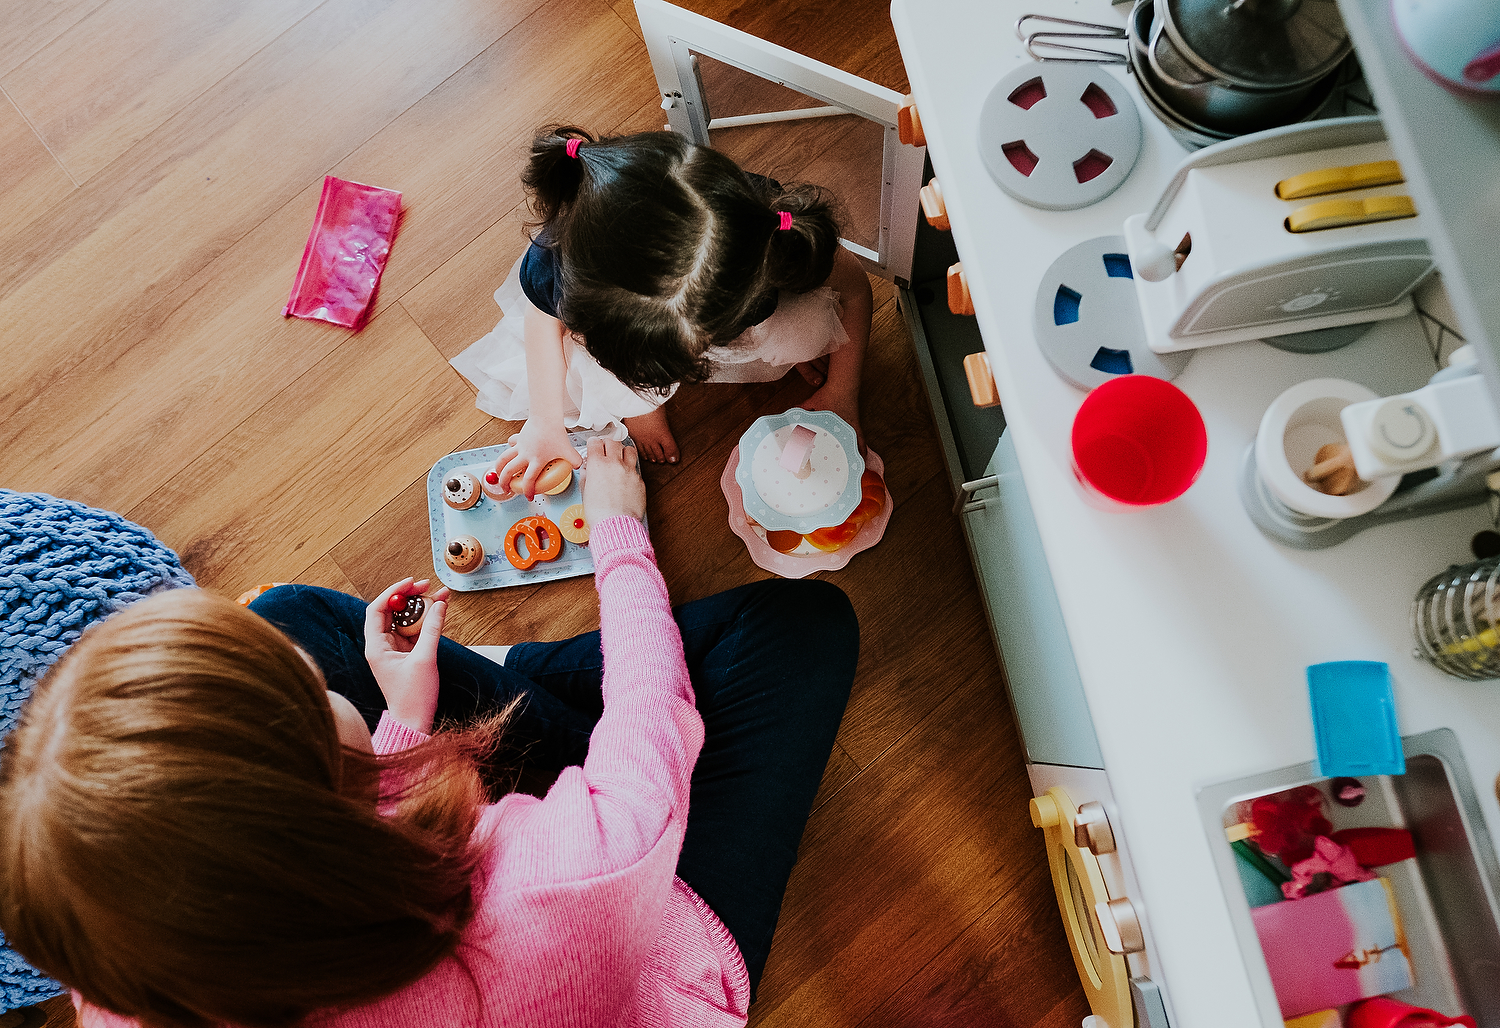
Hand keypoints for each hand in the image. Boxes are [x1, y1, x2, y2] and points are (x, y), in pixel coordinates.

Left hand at [363, 578, 448, 734]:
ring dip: (420, 607)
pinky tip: (439, 611)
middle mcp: (381, 646)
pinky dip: (425, 621)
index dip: (393, 592)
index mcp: (375, 647)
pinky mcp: (405, 655)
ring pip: (404, 620)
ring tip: (439, 596)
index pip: (377, 609)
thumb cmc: (413, 698)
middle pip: (391, 611)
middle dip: (409, 597)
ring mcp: (393, 650)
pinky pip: (414, 631)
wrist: (414, 723)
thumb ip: (432, 629)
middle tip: (427, 586)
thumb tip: (439, 604)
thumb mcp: (425, 659)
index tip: (411, 583)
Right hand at [494, 419, 582, 500]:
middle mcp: (525, 455)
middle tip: (506, 489)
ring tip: (498, 474)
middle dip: (505, 483)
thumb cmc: (555, 433)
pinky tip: (509, 453)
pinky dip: (508, 449)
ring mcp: (520, 447)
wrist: (546, 417)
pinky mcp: (518, 439)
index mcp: (537, 461)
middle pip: (509, 471)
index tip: (529, 496)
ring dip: (499, 468)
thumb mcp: (568, 450)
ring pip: (503, 459)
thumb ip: (574, 460)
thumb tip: (578, 466)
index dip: (527, 490)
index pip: (529, 480)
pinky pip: (510, 445)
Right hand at [583, 435, 646, 523]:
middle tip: (606, 450)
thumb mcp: (585, 492)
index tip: (594, 446)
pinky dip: (631, 470)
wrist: (616, 524)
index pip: (595, 442)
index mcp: (598, 464)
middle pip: (613, 441)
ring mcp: (630, 471)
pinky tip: (626, 478)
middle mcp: (615, 464)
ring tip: (620, 458)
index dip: (594, 444)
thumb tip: (588, 470)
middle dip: (608, 444)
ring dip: (623, 452)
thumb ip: (587, 476)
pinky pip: (636, 468)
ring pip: (629, 449)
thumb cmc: (599, 513)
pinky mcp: (640, 480)